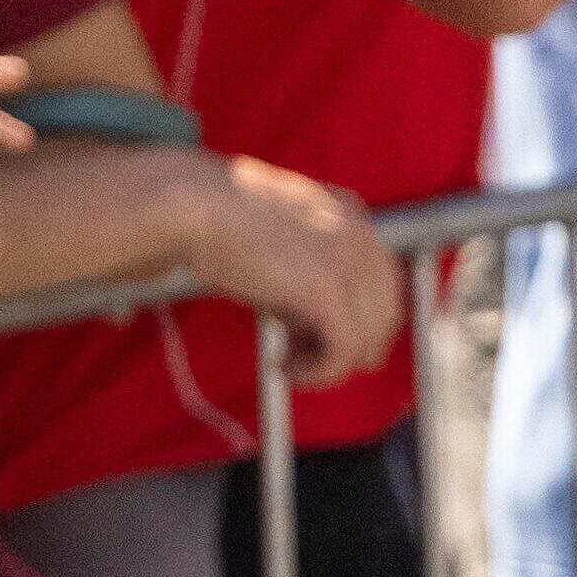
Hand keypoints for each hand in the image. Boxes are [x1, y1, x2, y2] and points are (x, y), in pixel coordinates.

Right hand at [180, 157, 404, 385]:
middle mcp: (362, 237)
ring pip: (368, 339)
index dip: (353, 318)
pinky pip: (344, 351)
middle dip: (346, 343)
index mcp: (352, 217)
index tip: (309, 334)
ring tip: (285, 362)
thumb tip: (310, 329)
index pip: (382, 283)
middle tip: (297, 353)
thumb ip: (307, 276)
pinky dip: (318, 372)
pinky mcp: (327, 291)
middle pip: (384, 314)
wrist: (192, 205)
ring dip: (328, 363)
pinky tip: (282, 367)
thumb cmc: (218, 222)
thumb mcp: (278, 246)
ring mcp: (350, 263)